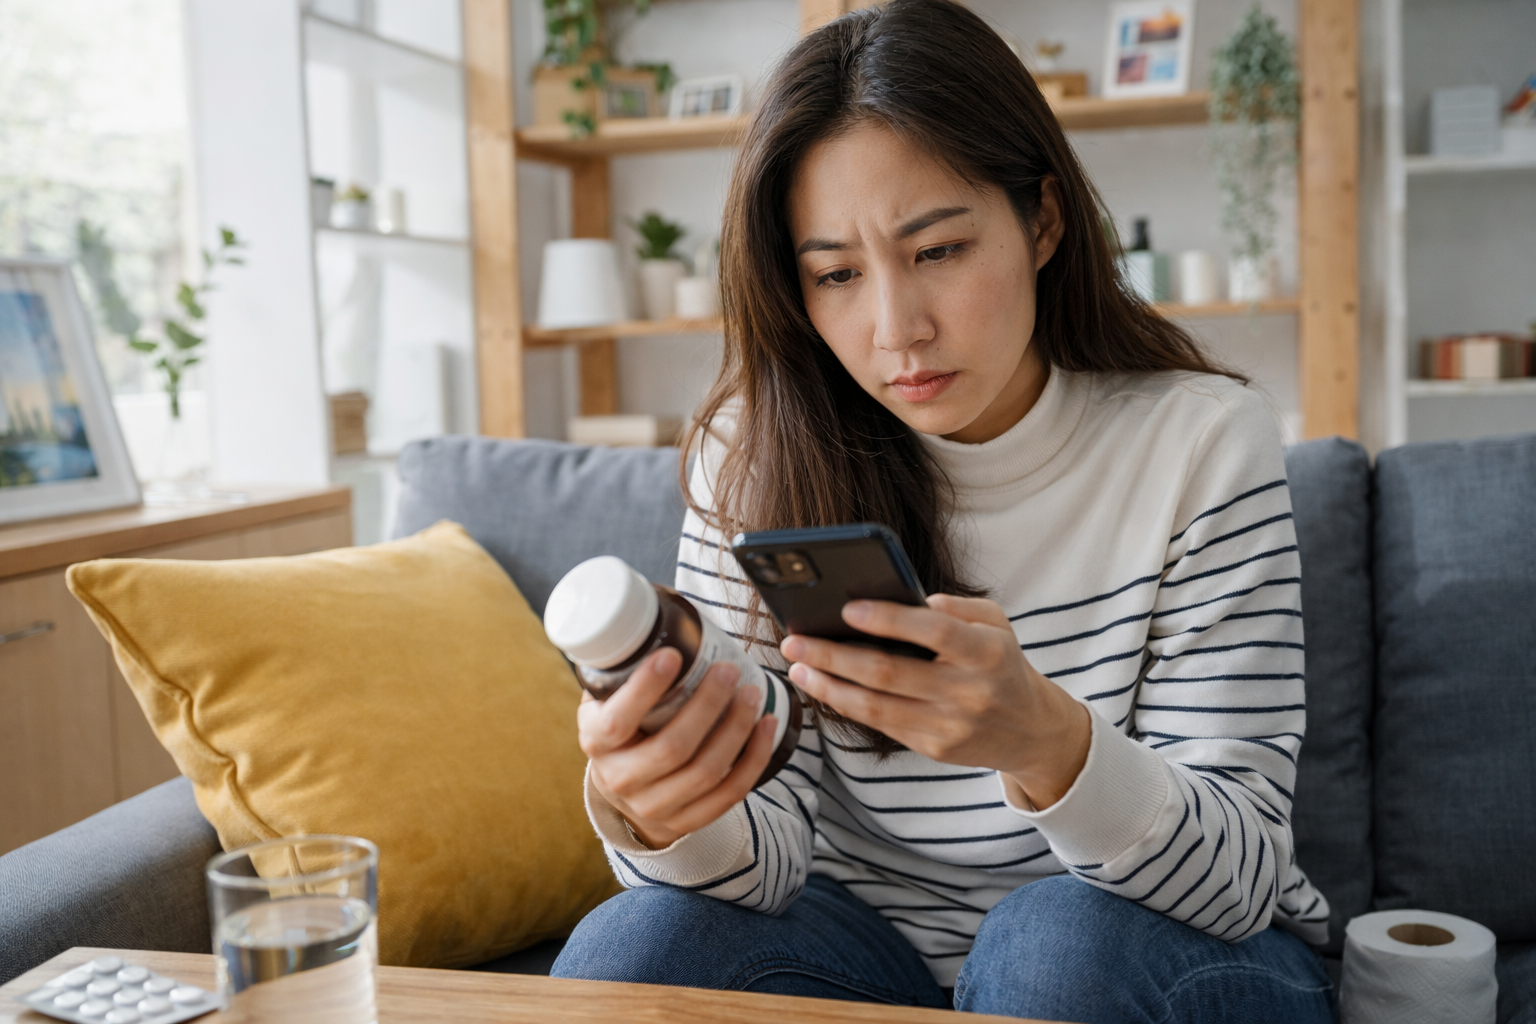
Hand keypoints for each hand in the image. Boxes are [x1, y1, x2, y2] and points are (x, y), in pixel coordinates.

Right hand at [580, 647, 778, 848]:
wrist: (623, 789)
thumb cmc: (621, 728)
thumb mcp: (606, 699)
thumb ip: (621, 668)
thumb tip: (652, 616)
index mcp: (597, 742)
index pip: (618, 721)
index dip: (645, 689)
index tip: (673, 655)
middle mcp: (621, 780)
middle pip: (672, 748)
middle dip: (708, 705)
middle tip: (729, 670)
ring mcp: (655, 806)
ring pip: (706, 771)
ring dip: (736, 729)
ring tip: (752, 693)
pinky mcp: (687, 821)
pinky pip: (729, 794)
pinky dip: (754, 758)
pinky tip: (768, 726)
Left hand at [780, 595, 1090, 808]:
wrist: (1030, 729)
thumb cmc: (1001, 663)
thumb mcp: (995, 624)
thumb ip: (957, 606)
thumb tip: (907, 600)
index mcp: (986, 652)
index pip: (934, 632)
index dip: (890, 620)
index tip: (847, 608)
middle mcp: (968, 692)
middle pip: (890, 673)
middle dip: (834, 655)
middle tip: (794, 640)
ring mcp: (949, 726)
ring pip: (876, 707)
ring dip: (829, 685)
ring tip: (797, 666)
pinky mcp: (933, 749)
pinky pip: (881, 725)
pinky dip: (847, 704)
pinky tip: (823, 686)